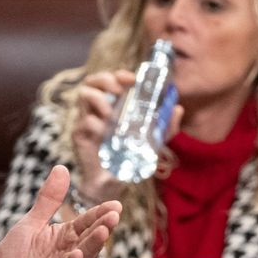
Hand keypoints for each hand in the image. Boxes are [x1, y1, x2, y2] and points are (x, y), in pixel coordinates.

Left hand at [0, 165, 117, 257]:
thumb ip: (47, 201)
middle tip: (114, 214)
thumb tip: (62, 167)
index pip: (84, 224)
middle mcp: (68, 257)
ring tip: (103, 230)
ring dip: (92, 246)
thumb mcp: (29, 226)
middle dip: (101, 227)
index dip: (99, 214)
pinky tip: (76, 255)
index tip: (115, 205)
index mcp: (63, 239)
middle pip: (87, 240)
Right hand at [70, 70, 183, 203]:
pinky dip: (96, 123)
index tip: (132, 79)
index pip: (111, 80)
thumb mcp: (152, 142)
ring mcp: (86, 120)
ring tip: (110, 113)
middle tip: (118, 91)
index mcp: (113, 105)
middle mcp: (97, 109)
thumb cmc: (129, 159)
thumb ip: (166, 127)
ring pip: (83, 94)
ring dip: (98, 99)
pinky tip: (104, 134)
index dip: (119, 75)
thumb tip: (178, 109)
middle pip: (92, 81)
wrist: (111, 182)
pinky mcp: (78, 135)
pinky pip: (84, 120)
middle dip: (105, 80)